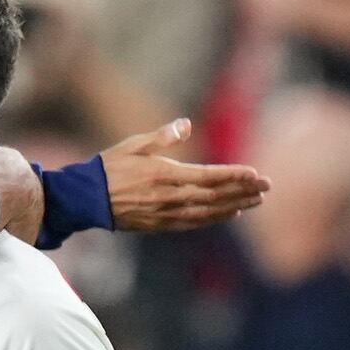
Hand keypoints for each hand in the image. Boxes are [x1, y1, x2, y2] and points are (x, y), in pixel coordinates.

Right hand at [96, 119, 266, 233]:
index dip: (235, 176)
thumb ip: (162, 136)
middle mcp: (169, 197)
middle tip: (267, 188)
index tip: (257, 174)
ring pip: (208, 213)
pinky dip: (213, 219)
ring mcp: (164, 213)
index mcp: (165, 174)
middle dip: (243, 191)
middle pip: (215, 196)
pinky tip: (228, 215)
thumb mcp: (133, 145)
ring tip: (255, 202)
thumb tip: (185, 124)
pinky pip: (192, 223)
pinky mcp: (158, 224)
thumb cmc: (108, 168)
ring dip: (234, 207)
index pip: (209, 176)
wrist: (82, 200)